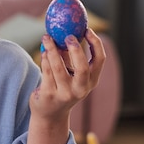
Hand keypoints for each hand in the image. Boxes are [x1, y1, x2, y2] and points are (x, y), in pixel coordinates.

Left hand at [25, 28, 105, 143]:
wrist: (50, 114)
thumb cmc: (62, 87)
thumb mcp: (73, 76)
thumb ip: (72, 57)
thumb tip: (68, 30)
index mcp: (91, 81)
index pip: (100, 60)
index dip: (95, 43)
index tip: (87, 29)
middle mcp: (81, 89)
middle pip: (83, 67)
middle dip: (76, 50)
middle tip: (67, 36)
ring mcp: (65, 93)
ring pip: (59, 68)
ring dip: (52, 50)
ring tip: (46, 37)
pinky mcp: (49, 95)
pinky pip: (47, 72)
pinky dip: (44, 58)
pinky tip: (43, 51)